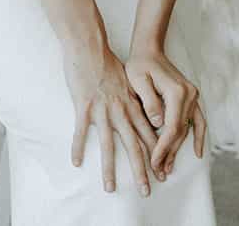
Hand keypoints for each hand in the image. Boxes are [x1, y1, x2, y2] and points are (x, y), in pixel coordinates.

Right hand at [62, 41, 159, 195]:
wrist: (90, 47)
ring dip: (110, 169)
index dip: (156, 156)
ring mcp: (102, 110)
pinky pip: (80, 131)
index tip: (162, 173)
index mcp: (132, 106)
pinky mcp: (84, 106)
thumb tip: (148, 116)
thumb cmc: (108, 63)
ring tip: (110, 187)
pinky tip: (76, 162)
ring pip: (108, 146)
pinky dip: (78, 148)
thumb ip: (137, 101)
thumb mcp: (129, 82)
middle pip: (134, 146)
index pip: (148, 136)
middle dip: (141, 170)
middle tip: (146, 190)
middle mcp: (121, 111)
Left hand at [125, 45, 206, 178]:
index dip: (163, 147)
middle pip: (181, 131)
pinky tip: (198, 152)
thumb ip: (149, 101)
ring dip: (180, 148)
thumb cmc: (140, 64)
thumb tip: (158, 123)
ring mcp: (193, 96)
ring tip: (169, 166)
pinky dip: (199, 136)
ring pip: (189, 128)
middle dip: (169, 152)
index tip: (154, 161)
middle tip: (158, 170)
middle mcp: (189, 94)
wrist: (149, 50)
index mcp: (177, 92)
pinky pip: (199, 120)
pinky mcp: (191, 98)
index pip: (172, 127)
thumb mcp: (138, 80)